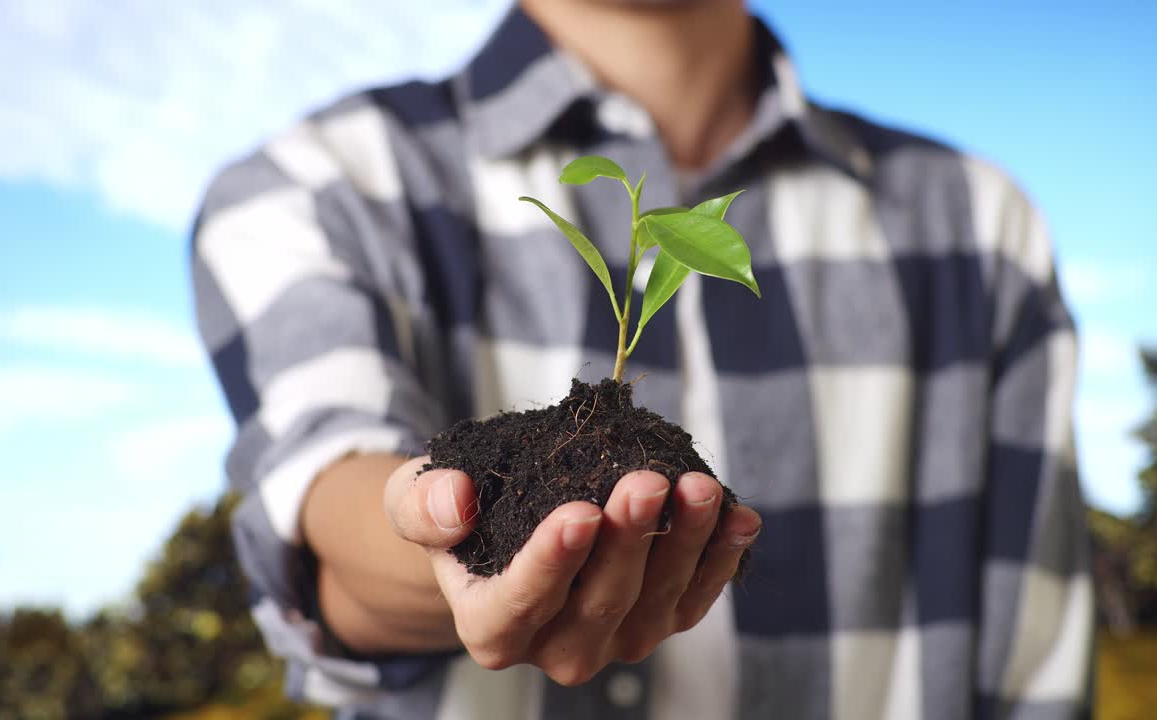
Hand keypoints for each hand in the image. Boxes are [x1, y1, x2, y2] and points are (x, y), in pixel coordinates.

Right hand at [382, 456, 761, 685]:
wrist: (501, 527)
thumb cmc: (459, 513)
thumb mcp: (416, 497)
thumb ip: (424, 504)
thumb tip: (456, 502)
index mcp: (491, 628)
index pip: (520, 604)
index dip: (551, 563)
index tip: (580, 514)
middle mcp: (555, 648)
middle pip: (600, 602)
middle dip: (629, 541)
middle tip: (645, 481)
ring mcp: (614, 640)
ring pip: (656, 603)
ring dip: (685, 544)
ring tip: (698, 487)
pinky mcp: (657, 622)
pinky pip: (696, 599)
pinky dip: (721, 558)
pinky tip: (739, 516)